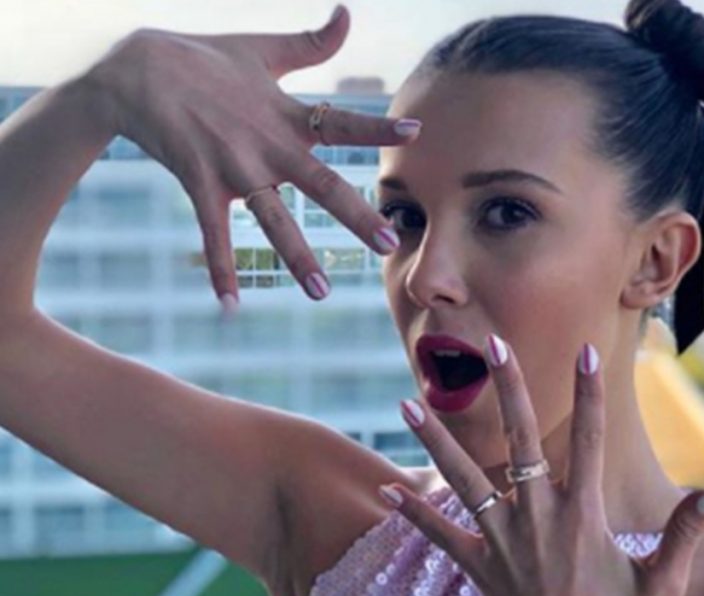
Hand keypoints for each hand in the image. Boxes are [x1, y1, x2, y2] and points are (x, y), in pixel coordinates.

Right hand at [83, 5, 417, 307]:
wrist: (137, 69)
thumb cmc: (205, 57)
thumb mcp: (263, 48)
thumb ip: (311, 42)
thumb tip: (348, 12)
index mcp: (288, 115)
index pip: (343, 122)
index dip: (378, 126)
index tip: (415, 132)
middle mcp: (268, 145)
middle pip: (321, 186)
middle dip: (356, 216)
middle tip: (389, 246)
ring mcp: (234, 168)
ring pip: (273, 219)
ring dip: (297, 258)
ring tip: (322, 293)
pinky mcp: (200, 183)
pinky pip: (214, 233)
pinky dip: (222, 268)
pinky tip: (231, 306)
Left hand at [378, 336, 703, 595]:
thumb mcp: (661, 589)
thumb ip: (684, 537)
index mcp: (583, 518)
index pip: (591, 442)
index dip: (590, 395)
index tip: (586, 352)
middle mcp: (538, 521)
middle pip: (521, 441)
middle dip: (509, 390)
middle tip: (494, 345)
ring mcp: (502, 543)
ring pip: (465, 479)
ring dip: (436, 441)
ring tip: (408, 404)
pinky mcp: (477, 568)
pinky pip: (439, 535)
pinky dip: (413, 512)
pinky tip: (385, 488)